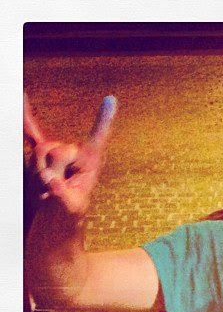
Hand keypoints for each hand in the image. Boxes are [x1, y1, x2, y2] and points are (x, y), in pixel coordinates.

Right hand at [24, 94, 116, 216]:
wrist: (54, 215)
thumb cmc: (67, 212)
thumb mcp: (69, 208)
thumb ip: (62, 196)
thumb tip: (51, 181)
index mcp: (91, 163)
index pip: (99, 139)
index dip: (104, 120)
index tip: (111, 99)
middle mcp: (74, 152)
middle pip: (58, 149)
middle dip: (53, 170)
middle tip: (55, 188)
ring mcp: (57, 151)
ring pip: (41, 150)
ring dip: (39, 170)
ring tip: (46, 186)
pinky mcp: (41, 152)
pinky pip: (31, 132)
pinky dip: (27, 117)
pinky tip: (23, 96)